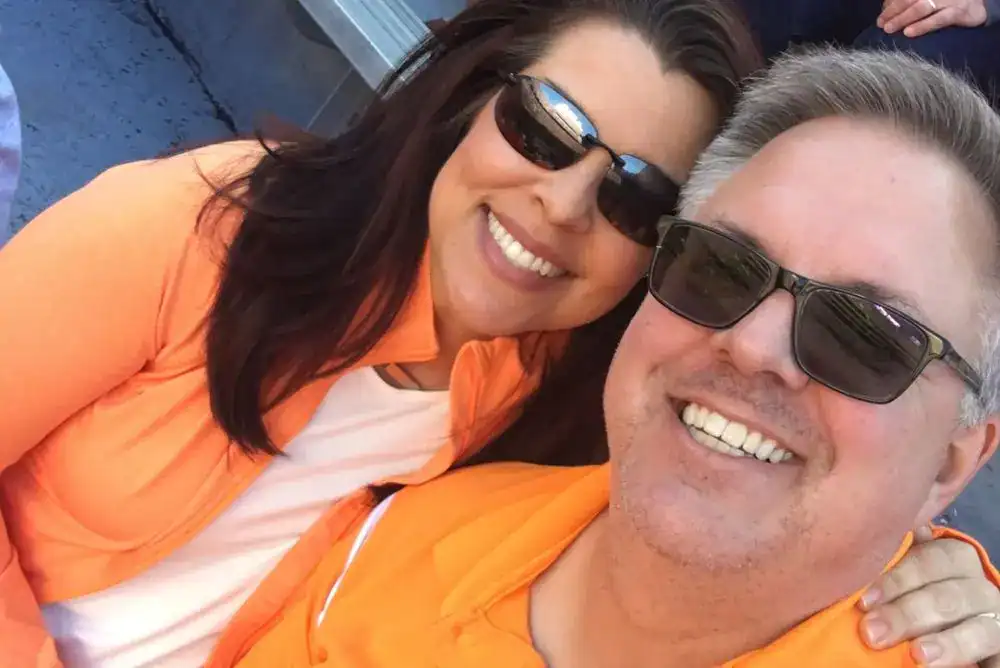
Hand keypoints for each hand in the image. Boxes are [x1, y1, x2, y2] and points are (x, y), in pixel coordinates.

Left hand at [858, 527, 999, 666]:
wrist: (959, 623)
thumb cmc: (919, 593)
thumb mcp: (910, 576)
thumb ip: (896, 562)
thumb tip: (877, 545)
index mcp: (955, 559)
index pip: (929, 561)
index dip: (896, 580)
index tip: (864, 602)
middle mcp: (979, 586)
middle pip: (947, 596)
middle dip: (907, 615)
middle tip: (872, 633)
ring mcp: (994, 618)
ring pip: (978, 628)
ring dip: (948, 643)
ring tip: (918, 656)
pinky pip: (995, 657)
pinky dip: (971, 659)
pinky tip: (940, 665)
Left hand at [878, 0, 988, 36]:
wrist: (979, 6)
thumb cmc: (947, 5)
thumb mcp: (929, 1)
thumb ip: (911, 3)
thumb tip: (888, 9)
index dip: (892, 5)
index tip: (880, 17)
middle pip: (911, 0)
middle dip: (893, 12)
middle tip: (881, 24)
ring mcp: (949, 0)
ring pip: (922, 7)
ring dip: (903, 18)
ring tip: (889, 28)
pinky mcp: (958, 11)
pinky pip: (939, 19)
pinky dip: (922, 26)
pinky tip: (909, 33)